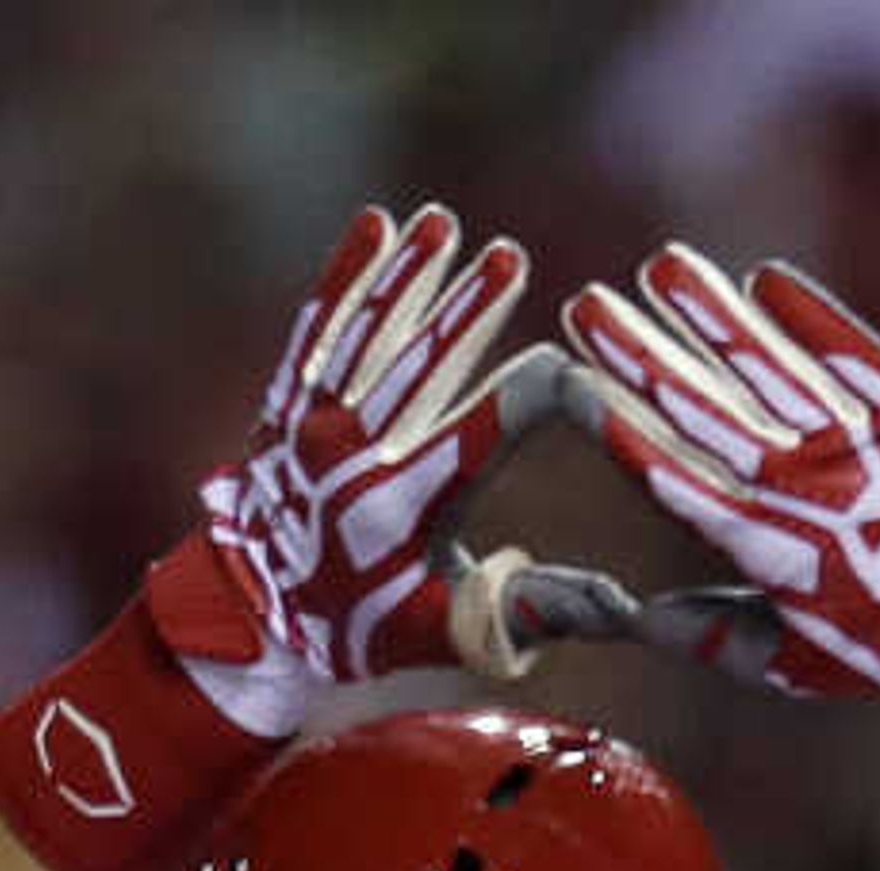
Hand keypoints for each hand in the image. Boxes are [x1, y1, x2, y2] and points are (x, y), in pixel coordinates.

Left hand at [143, 201, 558, 735]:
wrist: (257, 619)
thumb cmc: (369, 630)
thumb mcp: (452, 634)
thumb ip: (530, 611)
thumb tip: (622, 603)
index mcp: (403, 505)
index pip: (489, 428)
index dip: (543, 393)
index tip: (584, 370)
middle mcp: (352, 454)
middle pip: (424, 365)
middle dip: (469, 309)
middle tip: (509, 257)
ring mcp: (311, 421)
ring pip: (371, 334)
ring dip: (412, 278)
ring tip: (446, 227)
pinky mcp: (285, 400)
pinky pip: (320, 328)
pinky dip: (347, 276)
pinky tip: (378, 227)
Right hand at [548, 245, 879, 756]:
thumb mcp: (804, 662)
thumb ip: (723, 634)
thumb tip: (645, 620)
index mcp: (769, 552)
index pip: (677, 480)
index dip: (626, 430)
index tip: (578, 386)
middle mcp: (802, 490)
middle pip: (704, 412)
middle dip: (640, 357)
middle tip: (586, 304)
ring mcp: (857, 446)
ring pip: (765, 368)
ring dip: (709, 315)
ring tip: (662, 265)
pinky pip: (848, 353)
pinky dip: (806, 316)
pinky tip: (762, 279)